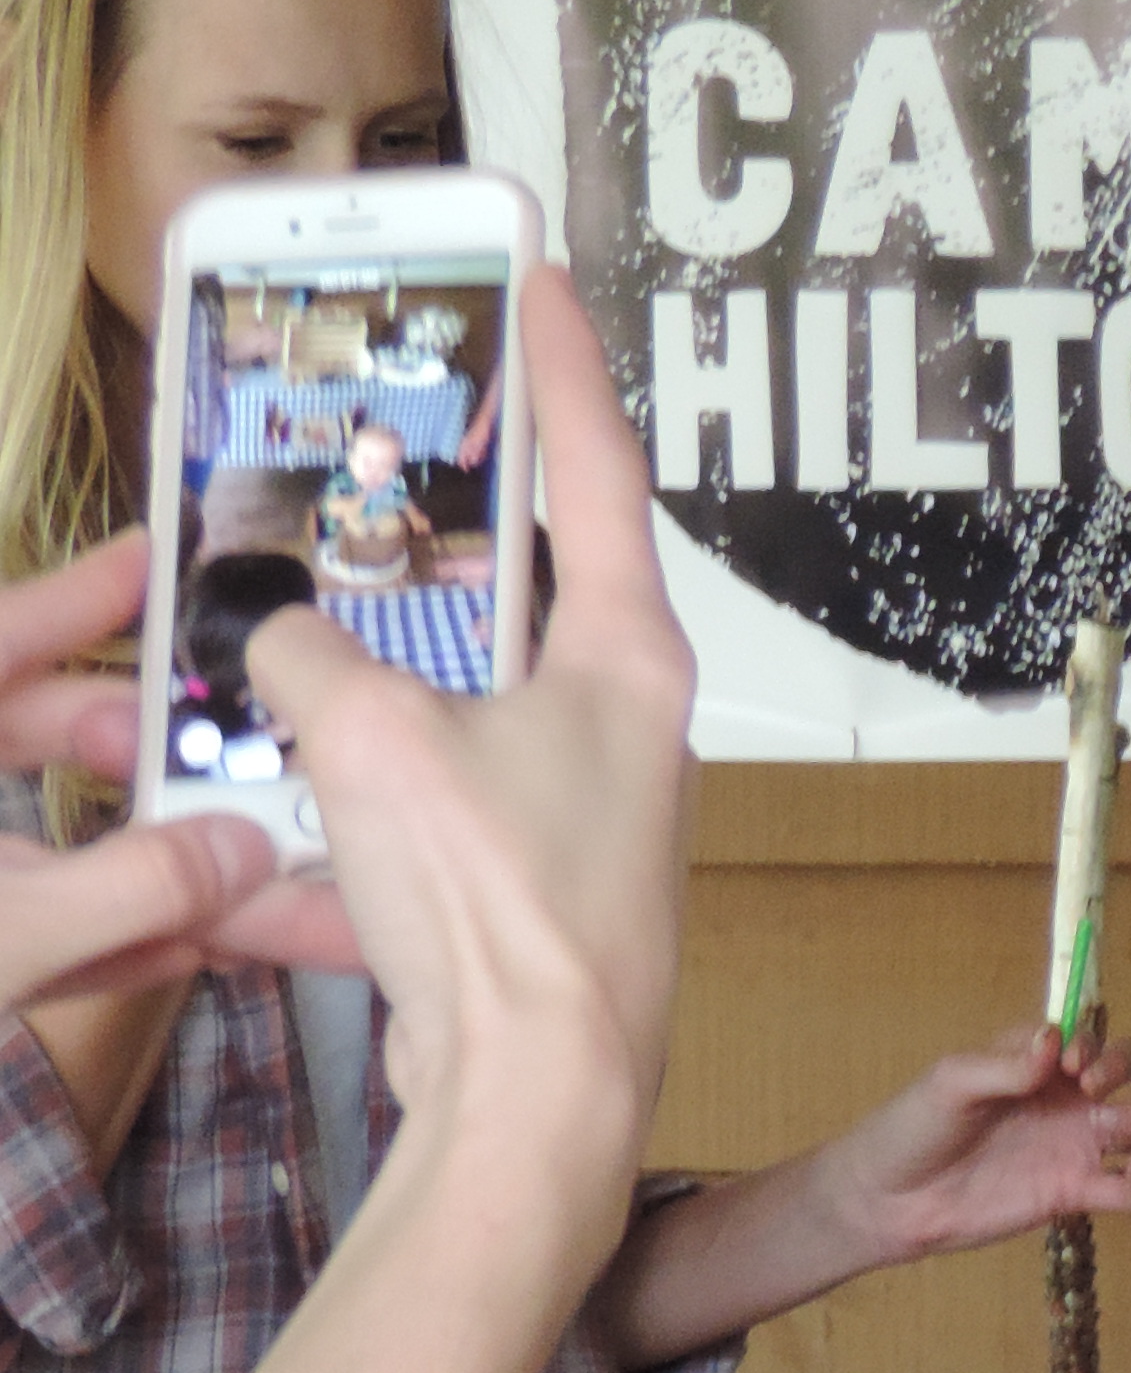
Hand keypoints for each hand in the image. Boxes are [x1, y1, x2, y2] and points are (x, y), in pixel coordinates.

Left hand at [0, 534, 358, 1001]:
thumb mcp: (10, 932)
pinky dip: (112, 938)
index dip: (80, 597)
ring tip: (259, 876)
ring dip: (155, 872)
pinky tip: (194, 951)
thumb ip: (134, 889)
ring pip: (53, 850)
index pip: (1, 640)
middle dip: (150, 757)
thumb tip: (246, 852)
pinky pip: (44, 927)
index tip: (163, 563)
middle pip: (38, 740)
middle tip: (234, 761)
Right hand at [245, 266, 690, 1188]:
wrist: (533, 1095)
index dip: (559, 366)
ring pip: (446, 705)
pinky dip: (337, 816)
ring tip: (275, 628)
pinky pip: (410, 820)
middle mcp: (618, 725)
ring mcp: (572, 809)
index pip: (596, 469)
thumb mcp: (373, 736)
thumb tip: (271, 633)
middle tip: (368, 450)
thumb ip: (307, 654)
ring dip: (357, 682)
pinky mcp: (516, 889)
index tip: (537, 276)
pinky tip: (261, 826)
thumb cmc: (500, 907)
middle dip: (428, 530)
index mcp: (627, 659)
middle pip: (514, 587)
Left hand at [820, 1018, 1130, 1265]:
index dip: (1089, 1042)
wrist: (890, 1200)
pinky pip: (1130, 1188)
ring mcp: (1073, 1145)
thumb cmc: (913, 1129)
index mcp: (1033, 1061)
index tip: (1068, 1061)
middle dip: (1123, 1067)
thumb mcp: (950, 1082)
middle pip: (1128, 1067)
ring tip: (1122, 1130)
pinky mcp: (1074, 1192)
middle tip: (1090, 1086)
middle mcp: (1062, 1097)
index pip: (1086, 1035)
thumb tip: (1053, 1043)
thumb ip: (1004, 1064)